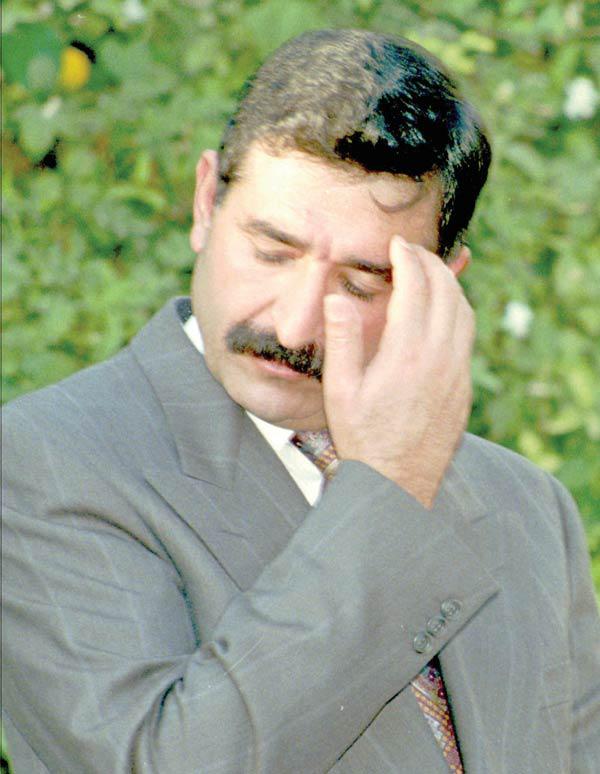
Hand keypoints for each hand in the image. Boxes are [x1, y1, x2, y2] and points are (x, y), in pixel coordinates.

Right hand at [322, 236, 474, 507]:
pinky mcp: (463, 387)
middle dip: (431, 263)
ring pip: (464, 311)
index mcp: (407, 353)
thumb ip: (342, 340)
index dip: (408, 258)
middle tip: (412, 251)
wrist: (397, 484)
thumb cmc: (363, 438)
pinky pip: (468, 335)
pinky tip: (443, 312)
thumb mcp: (340, 390)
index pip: (416, 287)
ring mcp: (457, 373)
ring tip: (430, 272)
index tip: (397, 244)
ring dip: (449, 284)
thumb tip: (337, 298)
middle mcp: (439, 358)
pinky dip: (458, 310)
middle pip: (446, 291)